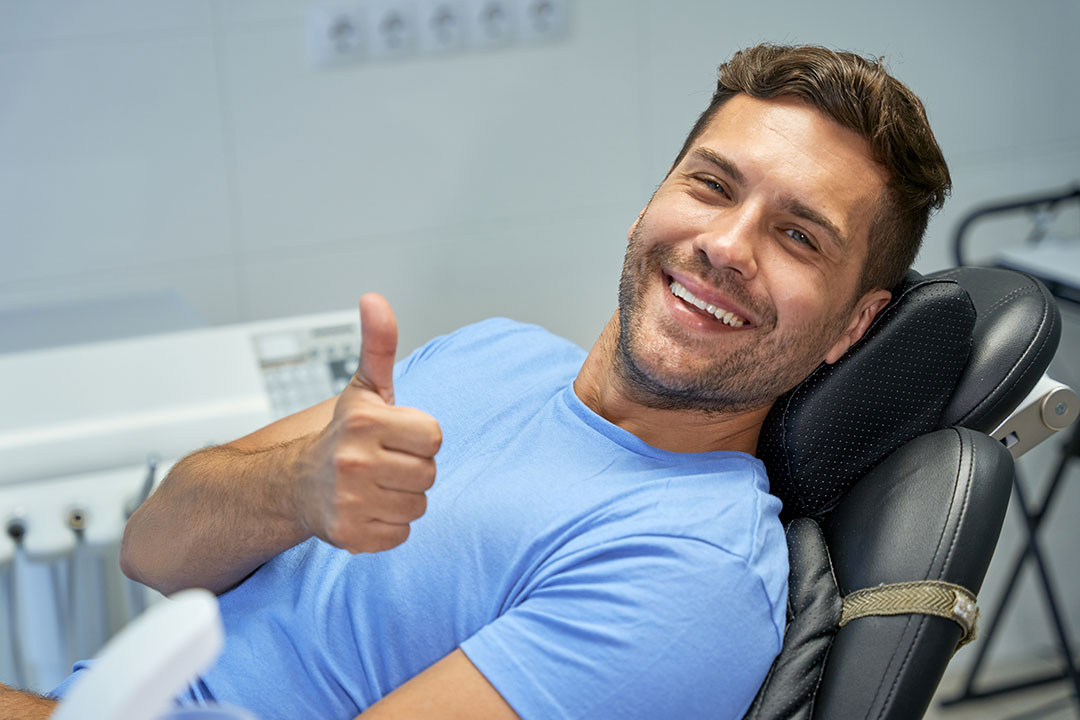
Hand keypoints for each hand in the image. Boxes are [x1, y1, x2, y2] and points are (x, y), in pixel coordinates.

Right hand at [296, 293, 441, 552]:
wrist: (295, 484)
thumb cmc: (343, 434)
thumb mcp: (365, 388)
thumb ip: (378, 344)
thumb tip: (375, 299)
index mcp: (365, 422)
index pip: (434, 436)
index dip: (418, 437)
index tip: (393, 436)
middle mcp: (354, 462)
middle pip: (429, 473)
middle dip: (411, 468)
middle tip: (383, 463)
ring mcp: (350, 501)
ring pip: (418, 505)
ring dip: (403, 497)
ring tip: (375, 485)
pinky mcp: (350, 536)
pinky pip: (402, 533)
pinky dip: (389, 525)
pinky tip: (367, 508)